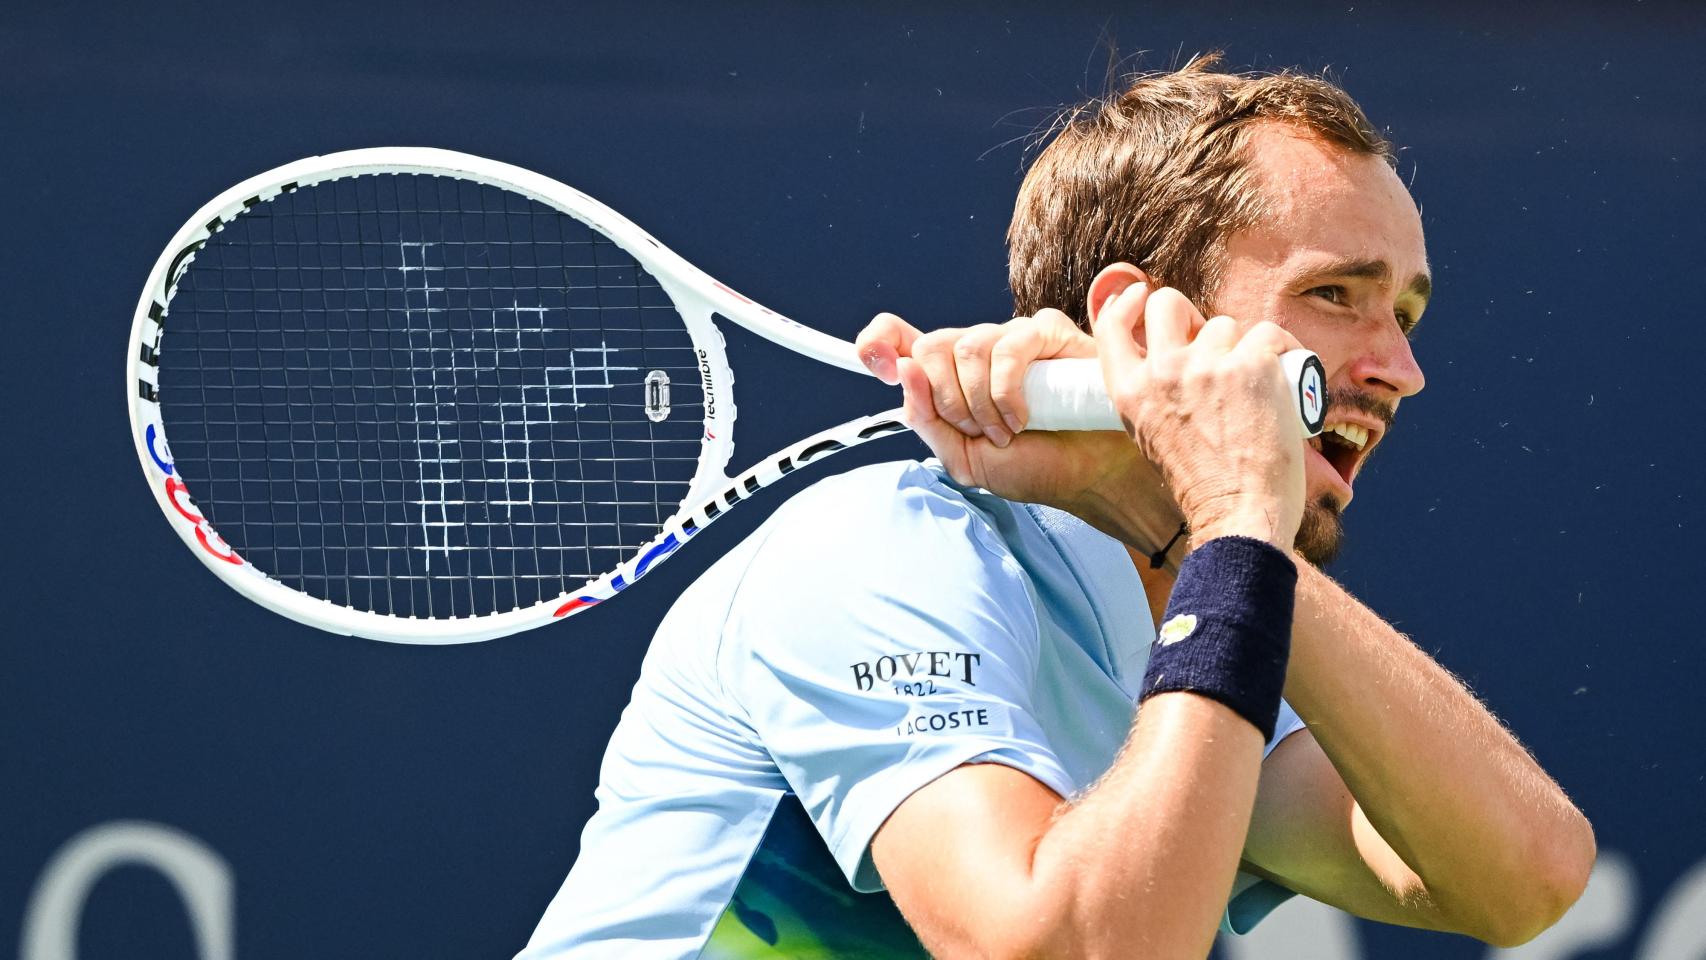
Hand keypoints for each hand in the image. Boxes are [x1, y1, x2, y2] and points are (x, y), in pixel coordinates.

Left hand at [855, 310, 1186, 559]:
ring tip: (1006, 432)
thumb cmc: (1035, 467)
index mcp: (950, 379)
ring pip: (967, 345)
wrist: (1088, 477)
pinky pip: (1008, 346)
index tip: (872, 357)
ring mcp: (1013, 338)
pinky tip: (1024, 418)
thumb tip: (902, 371)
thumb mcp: (965, 460)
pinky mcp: (1048, 333)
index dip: (880, 341)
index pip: (901, 341)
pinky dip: (1007, 391)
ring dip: (980, 402)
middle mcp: (978, 352)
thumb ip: (927, 421)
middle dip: (947, 399)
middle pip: (930, 345)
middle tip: (976, 431)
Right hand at [1093, 281, 1305, 549]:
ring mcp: (1208, 364)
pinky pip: (1270, 334)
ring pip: (1225, 325)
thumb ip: (1153, 398)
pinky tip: (1288, 373)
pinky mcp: (1253, 364)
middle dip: (1190, 314)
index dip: (1126, 302)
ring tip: (1258, 385)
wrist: (1238, 515)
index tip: (1140, 294)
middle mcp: (1163, 372)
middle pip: (1167, 303)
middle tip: (1214, 343)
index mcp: (1130, 393)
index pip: (1112, 327)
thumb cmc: (1203, 488)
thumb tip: (1174, 362)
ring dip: (1243, 346)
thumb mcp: (1152, 438)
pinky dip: (1284, 348)